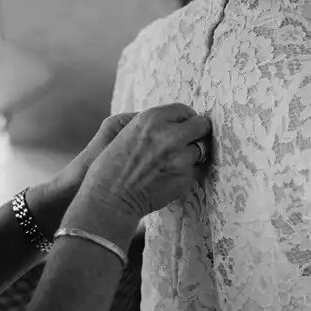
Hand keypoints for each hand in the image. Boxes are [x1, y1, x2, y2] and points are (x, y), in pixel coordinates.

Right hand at [65, 103, 210, 245]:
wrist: (109, 200)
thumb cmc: (110, 166)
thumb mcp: (123, 130)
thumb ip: (150, 121)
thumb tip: (172, 120)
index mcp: (152, 118)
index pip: (184, 110)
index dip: (184, 119)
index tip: (183, 127)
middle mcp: (170, 135)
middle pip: (201, 126)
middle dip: (197, 132)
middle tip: (189, 141)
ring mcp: (181, 158)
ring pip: (201, 149)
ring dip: (192, 155)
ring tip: (174, 163)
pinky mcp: (186, 178)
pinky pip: (196, 170)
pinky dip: (188, 173)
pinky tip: (171, 177)